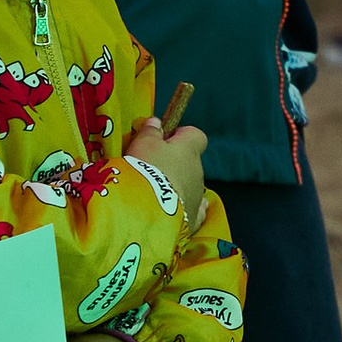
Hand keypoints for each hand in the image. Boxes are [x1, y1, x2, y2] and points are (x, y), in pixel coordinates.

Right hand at [129, 113, 207, 227]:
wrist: (148, 212)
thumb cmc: (146, 171)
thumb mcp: (143, 144)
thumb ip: (150, 132)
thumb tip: (156, 122)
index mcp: (189, 150)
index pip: (196, 136)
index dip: (181, 136)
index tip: (164, 140)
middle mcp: (198, 172)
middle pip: (190, 163)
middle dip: (173, 164)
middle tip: (150, 170)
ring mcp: (197, 197)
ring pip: (189, 187)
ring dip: (175, 187)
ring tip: (152, 194)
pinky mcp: (193, 219)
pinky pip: (194, 210)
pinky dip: (184, 209)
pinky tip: (172, 212)